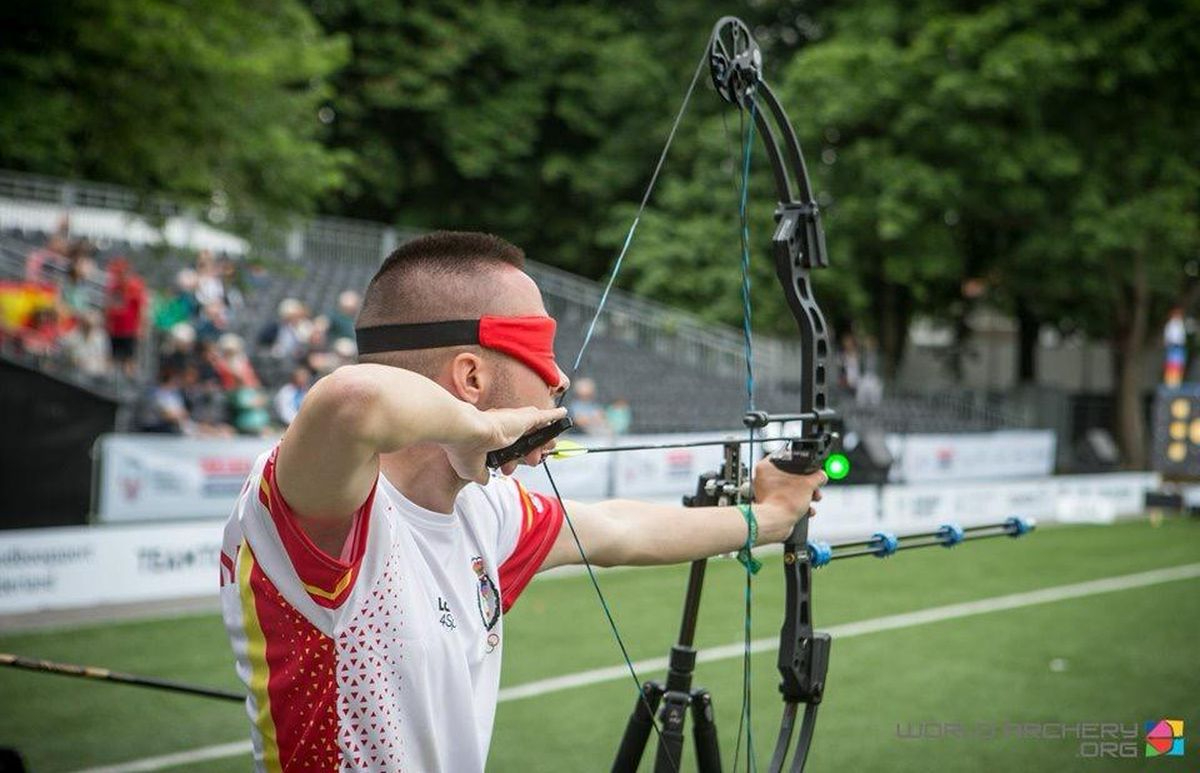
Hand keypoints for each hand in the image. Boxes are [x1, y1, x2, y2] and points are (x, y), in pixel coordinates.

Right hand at [444, 406, 567, 483]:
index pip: (508, 449)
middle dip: (531, 455)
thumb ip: (481, 474)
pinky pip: (544, 417)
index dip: (514, 459)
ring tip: (552, 447)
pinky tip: (564, 415)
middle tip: (534, 463)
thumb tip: (486, 478)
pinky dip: (554, 416)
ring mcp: (514, 421)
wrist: (463, 433)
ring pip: (536, 431)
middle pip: (524, 442)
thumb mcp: (472, 469)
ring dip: (545, 441)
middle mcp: (502, 428)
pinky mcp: (524, 418)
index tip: (511, 469)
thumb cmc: (463, 448)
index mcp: (490, 439)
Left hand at [751, 456, 826, 542]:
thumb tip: (822, 475)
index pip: (788, 458)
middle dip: (807, 484)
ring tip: (813, 499)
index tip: (811, 470)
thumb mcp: (809, 484)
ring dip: (805, 495)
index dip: (803, 464)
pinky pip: (787, 500)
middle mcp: (764, 478)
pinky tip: (807, 510)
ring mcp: (766, 492)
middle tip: (815, 488)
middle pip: (791, 476)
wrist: (777, 523)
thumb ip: (818, 476)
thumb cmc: (784, 502)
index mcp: (767, 467)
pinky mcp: (770, 504)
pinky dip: (797, 504)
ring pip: (791, 489)